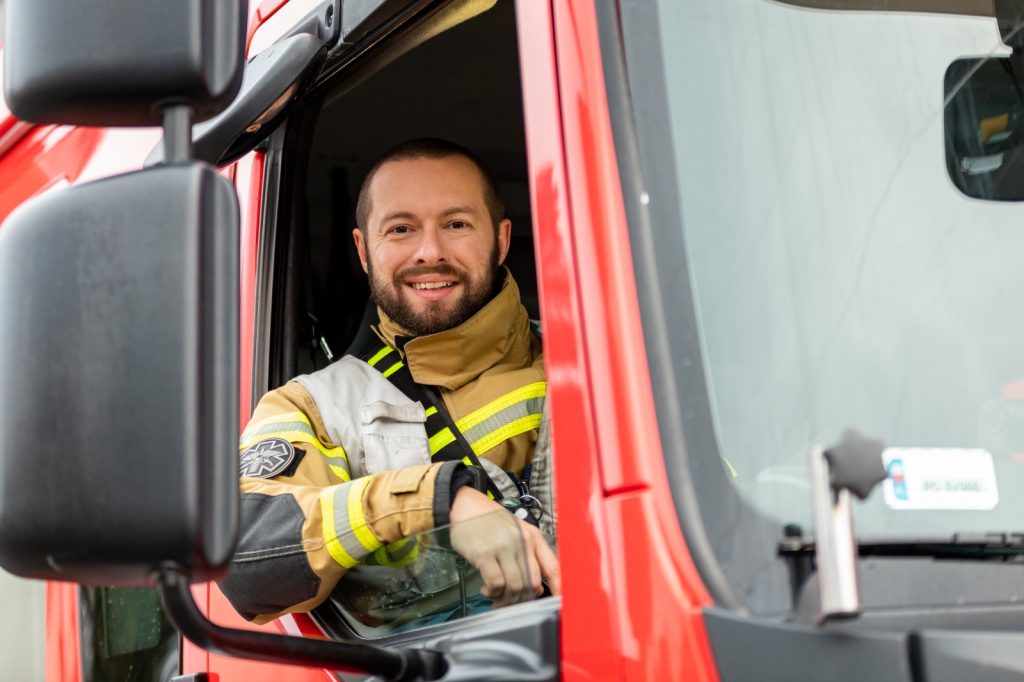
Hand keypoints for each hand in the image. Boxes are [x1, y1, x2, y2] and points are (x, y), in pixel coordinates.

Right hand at [449, 487, 561, 606]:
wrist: (467, 506)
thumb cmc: (492, 520)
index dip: (558, 588)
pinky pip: (496, 584)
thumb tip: (533, 584)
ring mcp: (504, 548)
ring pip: (515, 586)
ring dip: (506, 599)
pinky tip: (487, 589)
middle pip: (533, 583)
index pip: (552, 567)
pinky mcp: (485, 554)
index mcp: (534, 537)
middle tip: (512, 603)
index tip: (559, 603)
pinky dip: (493, 592)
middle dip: (523, 599)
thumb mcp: (518, 530)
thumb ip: (528, 552)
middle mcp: (522, 542)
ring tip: (497, 598)